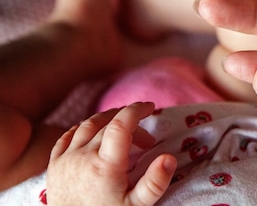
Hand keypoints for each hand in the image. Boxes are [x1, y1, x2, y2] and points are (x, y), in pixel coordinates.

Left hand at [46, 102, 175, 205]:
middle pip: (110, 124)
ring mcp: (65, 159)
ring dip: (109, 121)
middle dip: (132, 124)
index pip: (121, 124)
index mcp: (105, 165)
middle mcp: (82, 156)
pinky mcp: (53, 165)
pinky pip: (67, 136)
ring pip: (88, 125)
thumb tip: (169, 157)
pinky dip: (84, 129)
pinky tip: (95, 135)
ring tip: (124, 132)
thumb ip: (155, 182)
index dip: (137, 110)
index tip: (151, 107)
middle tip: (146, 142)